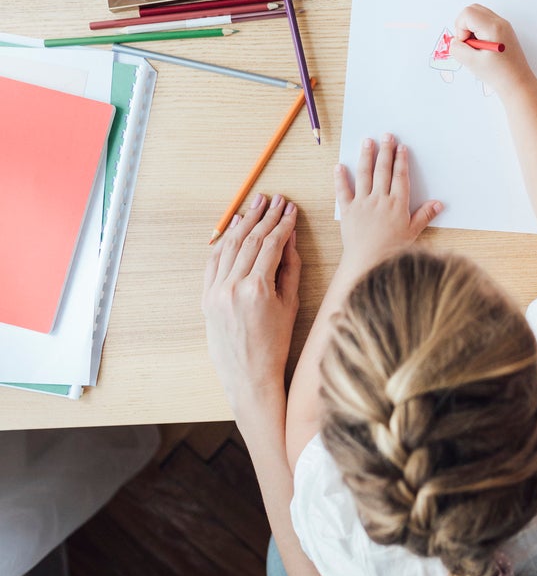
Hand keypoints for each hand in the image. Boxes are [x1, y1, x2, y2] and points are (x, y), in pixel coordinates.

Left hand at [202, 193, 300, 415]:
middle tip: (275, 199)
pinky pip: (214, 261)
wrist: (248, 375)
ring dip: (244, 222)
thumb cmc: (275, 344)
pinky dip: (225, 241)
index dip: (283, 224)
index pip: (272, 244)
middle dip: (264, 216)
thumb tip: (290, 238)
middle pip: (250, 240)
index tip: (291, 209)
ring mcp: (216, 291)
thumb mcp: (290, 304)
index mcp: (257, 289)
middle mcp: (232, 287)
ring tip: (256, 205)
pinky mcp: (206, 297)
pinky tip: (235, 227)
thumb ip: (290, 268)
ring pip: (229, 246)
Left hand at [335, 134, 441, 282]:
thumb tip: (439, 204)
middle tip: (386, 135)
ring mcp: (362, 203)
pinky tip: (339, 166)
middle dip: (385, 151)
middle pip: (383, 170)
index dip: (401, 160)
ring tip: (367, 142)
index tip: (401, 147)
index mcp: (397, 204)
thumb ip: (424, 216)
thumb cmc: (392, 250)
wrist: (368, 262)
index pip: (400, 176)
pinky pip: (342, 191)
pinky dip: (340, 178)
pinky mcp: (348, 210)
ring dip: (366, 156)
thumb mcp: (412, 233)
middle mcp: (379, 199)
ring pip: (364, 175)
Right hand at [448, 4, 534, 98]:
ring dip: (471, 29)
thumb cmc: (498, 74)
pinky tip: (483, 48)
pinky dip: (478, 31)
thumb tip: (455, 41)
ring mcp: (504, 25)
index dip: (460, 28)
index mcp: (493, 27)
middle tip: (469, 45)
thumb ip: (457, 49)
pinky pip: (485, 22)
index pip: (467, 13)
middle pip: (472, 9)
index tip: (467, 45)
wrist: (518, 83)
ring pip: (478, 15)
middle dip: (464, 26)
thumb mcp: (472, 63)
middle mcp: (500, 22)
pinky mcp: (504, 31)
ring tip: (477, 47)